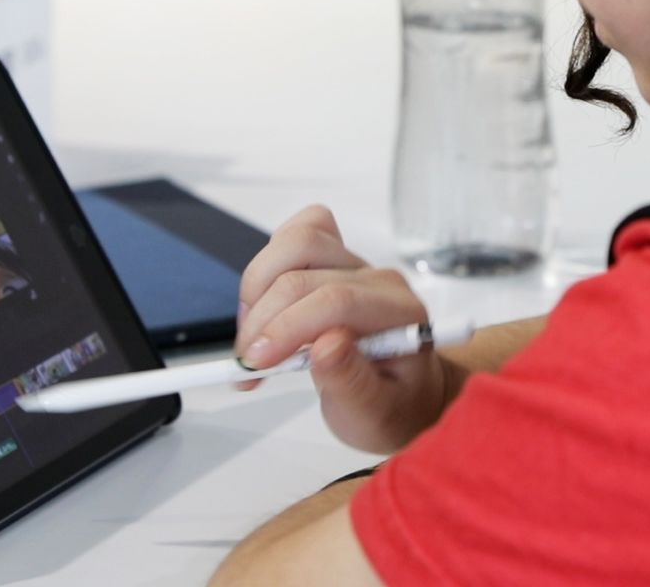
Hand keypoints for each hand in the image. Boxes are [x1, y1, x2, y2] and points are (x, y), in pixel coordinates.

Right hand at [235, 206, 451, 453]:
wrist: (400, 393)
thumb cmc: (388, 404)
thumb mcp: (371, 415)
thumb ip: (350, 382)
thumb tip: (326, 346)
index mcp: (400, 314)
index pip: (338, 300)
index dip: (288, 326)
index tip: (257, 362)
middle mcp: (378, 280)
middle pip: (306, 272)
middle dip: (264, 319)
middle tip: (248, 364)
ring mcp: (354, 264)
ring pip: (296, 241)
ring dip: (258, 289)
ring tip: (254, 337)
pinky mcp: (332, 258)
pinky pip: (294, 234)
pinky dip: (267, 266)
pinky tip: (263, 307)